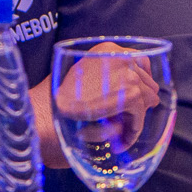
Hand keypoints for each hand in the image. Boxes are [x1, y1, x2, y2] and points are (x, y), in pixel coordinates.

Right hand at [29, 43, 159, 168]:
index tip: (134, 98)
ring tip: (120, 134)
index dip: (140, 82)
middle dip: (138, 103)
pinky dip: (133, 130)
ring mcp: (127, 74)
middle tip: (123, 121)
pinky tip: (120, 141)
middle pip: (148, 82)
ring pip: (147, 99)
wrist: (44, 116)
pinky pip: (141, 116)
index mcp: (107, 50)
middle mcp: (119, 56)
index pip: (141, 61)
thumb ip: (104, 78)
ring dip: (136, 117)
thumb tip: (133, 93)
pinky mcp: (131, 95)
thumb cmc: (56, 103)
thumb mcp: (81, 80)